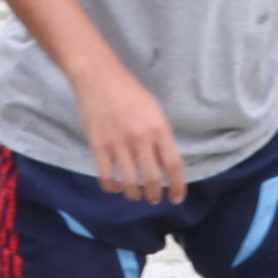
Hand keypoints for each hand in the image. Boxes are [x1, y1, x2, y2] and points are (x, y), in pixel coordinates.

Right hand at [75, 62, 187, 203]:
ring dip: (134, 195)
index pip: (173, 164)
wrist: (99, 77)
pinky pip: (107, 177)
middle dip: (155, 195)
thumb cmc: (129, 92)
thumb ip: (161, 137)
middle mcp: (140, 137)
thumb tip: (166, 165)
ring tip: (135, 195)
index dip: (179, 186)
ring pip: (130, 183)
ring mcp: (118, 143)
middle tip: (154, 199)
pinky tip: (116, 187)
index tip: (177, 198)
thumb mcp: (154, 111)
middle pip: (152, 179)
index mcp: (159, 127)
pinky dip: (113, 188)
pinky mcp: (98, 146)